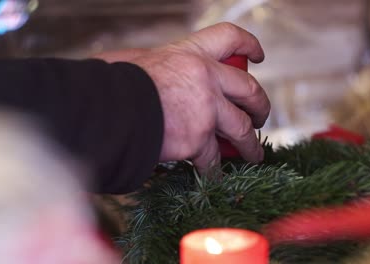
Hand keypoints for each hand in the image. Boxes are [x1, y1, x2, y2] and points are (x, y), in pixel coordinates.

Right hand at [96, 23, 269, 172]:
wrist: (108, 111)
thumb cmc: (115, 85)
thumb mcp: (137, 61)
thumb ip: (151, 63)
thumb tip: (138, 65)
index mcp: (191, 54)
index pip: (229, 38)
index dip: (248, 44)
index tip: (258, 56)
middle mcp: (207, 79)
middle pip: (250, 90)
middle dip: (261, 105)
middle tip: (260, 116)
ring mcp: (207, 110)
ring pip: (242, 129)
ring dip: (250, 145)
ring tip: (253, 155)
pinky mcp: (198, 139)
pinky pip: (213, 158)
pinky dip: (214, 169)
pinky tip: (215, 174)